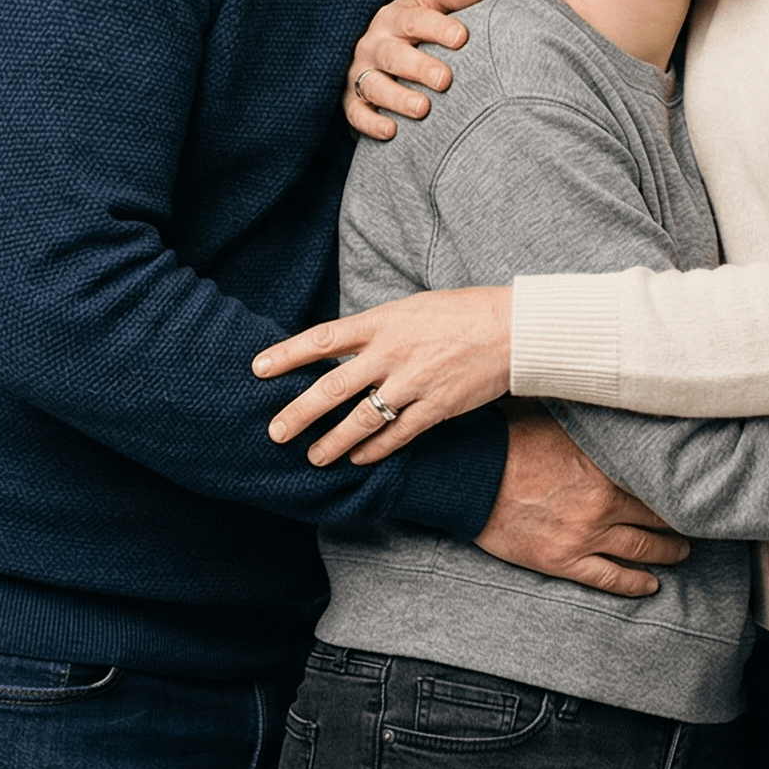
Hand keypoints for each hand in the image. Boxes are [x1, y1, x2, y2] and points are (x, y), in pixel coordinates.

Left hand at [253, 285, 511, 465]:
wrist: (511, 328)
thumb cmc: (459, 313)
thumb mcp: (409, 309)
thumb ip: (374, 330)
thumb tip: (338, 349)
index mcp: (382, 321)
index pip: (323, 338)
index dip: (287, 354)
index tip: (257, 369)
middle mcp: (392, 352)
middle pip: (333, 386)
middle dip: (300, 412)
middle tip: (275, 432)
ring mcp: (414, 381)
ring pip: (362, 418)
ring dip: (334, 442)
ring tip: (314, 458)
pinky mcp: (436, 406)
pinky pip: (398, 435)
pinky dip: (375, 450)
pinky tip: (359, 460)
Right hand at [345, 0, 482, 139]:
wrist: (377, 47)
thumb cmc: (415, 26)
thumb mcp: (428, 3)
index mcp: (395, 17)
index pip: (414, 19)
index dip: (437, 27)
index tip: (462, 37)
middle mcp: (374, 44)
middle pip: (394, 55)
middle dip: (419, 67)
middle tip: (445, 80)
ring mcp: (360, 72)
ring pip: (373, 85)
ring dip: (397, 98)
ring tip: (423, 109)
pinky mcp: (352, 100)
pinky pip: (356, 113)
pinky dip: (371, 123)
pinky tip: (392, 131)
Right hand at [475, 408, 690, 596]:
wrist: (470, 476)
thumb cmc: (507, 441)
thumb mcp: (555, 421)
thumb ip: (589, 423)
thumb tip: (613, 401)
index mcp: (603, 466)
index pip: (655, 480)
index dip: (677, 486)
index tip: (692, 487)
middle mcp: (602, 503)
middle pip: (656, 517)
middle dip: (679, 523)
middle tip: (695, 524)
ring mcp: (584, 535)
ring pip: (641, 550)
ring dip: (667, 553)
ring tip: (681, 553)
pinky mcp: (563, 560)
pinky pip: (609, 578)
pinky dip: (635, 584)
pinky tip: (650, 585)